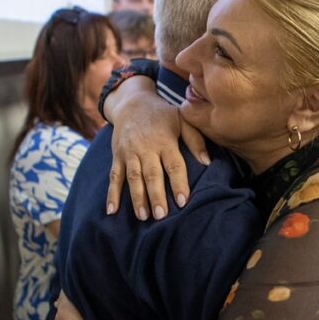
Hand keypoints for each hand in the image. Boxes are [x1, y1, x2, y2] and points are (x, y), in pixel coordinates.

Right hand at [107, 94, 208, 220]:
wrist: (131, 103)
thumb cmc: (162, 115)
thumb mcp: (182, 119)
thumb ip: (195, 140)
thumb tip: (207, 162)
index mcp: (165, 140)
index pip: (173, 165)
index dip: (178, 183)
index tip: (182, 201)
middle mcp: (146, 148)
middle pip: (151, 174)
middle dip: (156, 195)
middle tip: (161, 215)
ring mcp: (129, 153)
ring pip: (133, 178)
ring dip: (137, 198)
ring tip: (143, 216)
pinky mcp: (117, 156)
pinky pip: (114, 177)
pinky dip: (112, 194)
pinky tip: (111, 211)